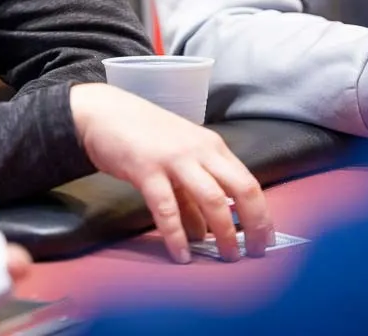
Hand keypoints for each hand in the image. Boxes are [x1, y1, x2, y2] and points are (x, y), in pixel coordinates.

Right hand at [70, 83, 274, 263]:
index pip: (249, 182)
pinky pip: (167, 208)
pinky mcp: (146, 170)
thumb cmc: (141, 134)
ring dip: (223, 232)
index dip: (262, 214)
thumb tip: (203, 231)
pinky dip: (177, 235)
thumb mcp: (176, 157)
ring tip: (225, 256)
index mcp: (211, 146)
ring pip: (212, 199)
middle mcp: (199, 150)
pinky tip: (182, 254)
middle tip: (254, 252)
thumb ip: (190, 192)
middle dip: (254, 224)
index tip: (265, 240)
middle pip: (242, 189)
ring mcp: (174, 159)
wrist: (103, 111)